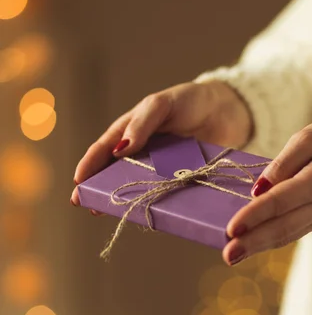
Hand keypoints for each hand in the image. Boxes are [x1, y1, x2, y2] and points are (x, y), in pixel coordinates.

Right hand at [71, 81, 251, 206]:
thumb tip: (119, 150)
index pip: (104, 150)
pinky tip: (148, 213)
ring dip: (124, 199)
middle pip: (115, 172)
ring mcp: (160, 168)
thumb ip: (142, 124)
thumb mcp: (162, 105)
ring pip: (137, 186)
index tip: (78, 185)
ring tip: (110, 213)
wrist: (230, 110)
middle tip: (88, 206)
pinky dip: (154, 203)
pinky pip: (163, 193)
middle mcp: (141, 152)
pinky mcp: (180, 179)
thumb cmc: (190, 101)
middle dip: (99, 188)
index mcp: (131, 131)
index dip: (89, 167)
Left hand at [223, 115, 311, 265]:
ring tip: (232, 256)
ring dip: (258, 246)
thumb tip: (259, 188)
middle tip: (226, 254)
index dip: (253, 216)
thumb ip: (284, 161)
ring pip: (286, 235)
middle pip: (281, 227)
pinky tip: (250, 246)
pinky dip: (270, 240)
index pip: (279, 202)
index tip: (231, 228)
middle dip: (251, 243)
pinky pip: (292, 232)